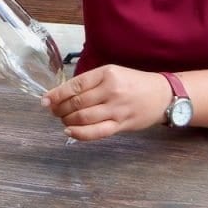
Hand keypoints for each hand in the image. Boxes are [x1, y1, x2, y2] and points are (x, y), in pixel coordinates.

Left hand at [41, 65, 173, 141]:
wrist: (162, 95)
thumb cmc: (133, 83)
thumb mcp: (113, 73)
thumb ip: (90, 82)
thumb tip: (62, 94)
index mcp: (107, 74)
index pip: (75, 85)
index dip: (56, 95)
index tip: (45, 100)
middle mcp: (111, 90)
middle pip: (77, 103)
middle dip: (60, 109)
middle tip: (54, 112)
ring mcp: (117, 109)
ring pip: (84, 118)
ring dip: (68, 121)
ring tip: (63, 120)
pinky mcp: (121, 124)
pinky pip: (97, 132)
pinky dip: (80, 134)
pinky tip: (70, 132)